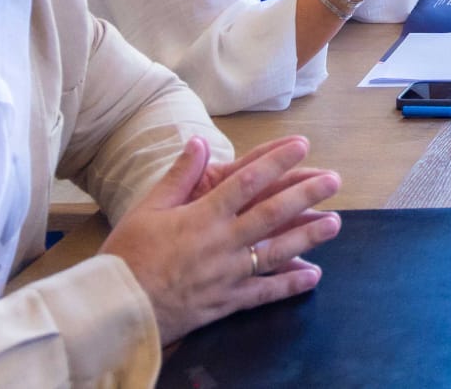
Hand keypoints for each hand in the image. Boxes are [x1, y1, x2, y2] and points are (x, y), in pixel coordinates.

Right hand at [101, 135, 342, 343]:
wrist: (116, 309)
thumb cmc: (127, 256)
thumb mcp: (147, 209)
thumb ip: (178, 176)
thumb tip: (198, 142)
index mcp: (203, 216)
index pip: (248, 181)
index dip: (277, 161)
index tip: (302, 145)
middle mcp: (222, 243)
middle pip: (272, 214)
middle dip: (306, 195)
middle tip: (333, 181)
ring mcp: (228, 274)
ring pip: (277, 251)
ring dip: (309, 236)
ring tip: (335, 222)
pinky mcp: (227, 302)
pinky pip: (264, 292)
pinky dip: (290, 284)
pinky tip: (313, 275)